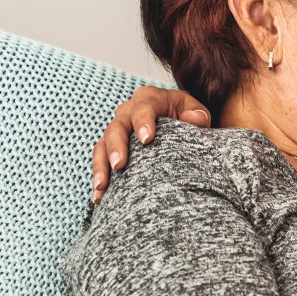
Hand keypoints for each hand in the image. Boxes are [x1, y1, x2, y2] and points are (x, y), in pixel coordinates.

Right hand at [89, 86, 211, 201]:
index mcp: (149, 99)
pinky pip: (100, 161)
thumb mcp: (195, 112)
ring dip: (101, 166)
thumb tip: (194, 119)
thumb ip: (197, 115)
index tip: (147, 140)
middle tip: (120, 165)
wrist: (177, 122)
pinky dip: (99, 178)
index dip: (143, 122)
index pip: (144, 107)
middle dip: (117, 146)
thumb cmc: (186, 115)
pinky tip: (99, 196)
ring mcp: (117, 130)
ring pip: (103, 145)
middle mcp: (128, 112)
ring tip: (102, 186)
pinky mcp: (110, 147)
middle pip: (117, 127)